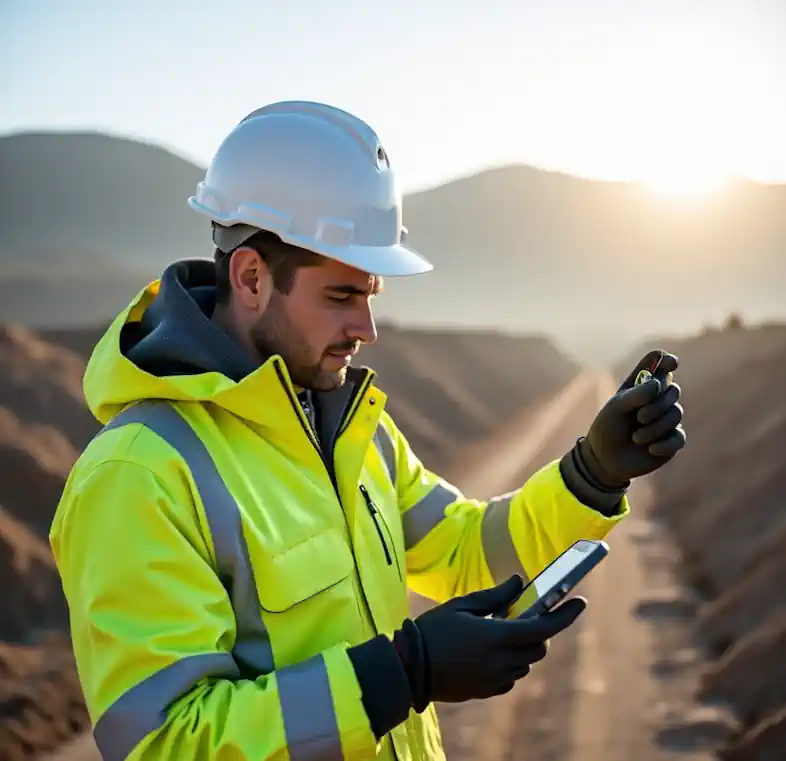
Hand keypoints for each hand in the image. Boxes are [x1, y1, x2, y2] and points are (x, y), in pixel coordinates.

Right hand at [393, 574, 585, 710]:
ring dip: (523, 647)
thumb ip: (495, 595)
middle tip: (526, 617)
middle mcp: (500, 661)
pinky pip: (511, 677)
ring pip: (526, 664)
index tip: (579, 603)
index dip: (565, 616)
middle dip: (540, 632)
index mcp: (495, 636)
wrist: (409, 667)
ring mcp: (495, 679)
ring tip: (500, 632)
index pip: (542, 628)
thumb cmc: (433, 630)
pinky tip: (489, 653)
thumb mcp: (462, 605)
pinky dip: (510, 664)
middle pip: (539, 648)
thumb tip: (519, 581)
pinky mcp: (487, 691)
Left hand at [580, 349, 685, 486]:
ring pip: (676, 414)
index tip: (670, 363)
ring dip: (655, 427)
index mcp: (641, 385)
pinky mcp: (672, 440)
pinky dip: (664, 444)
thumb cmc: (607, 428)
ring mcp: (667, 419)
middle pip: (672, 389)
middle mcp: (657, 399)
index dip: (666, 361)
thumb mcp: (616, 408)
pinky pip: (679, 438)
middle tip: (639, 417)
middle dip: (657, 404)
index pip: (659, 364)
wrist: (604, 460)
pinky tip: (650, 449)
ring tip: (636, 437)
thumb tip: (658, 384)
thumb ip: (636, 394)